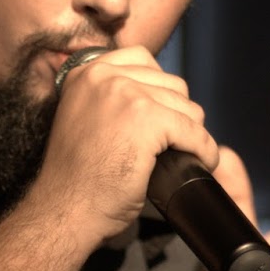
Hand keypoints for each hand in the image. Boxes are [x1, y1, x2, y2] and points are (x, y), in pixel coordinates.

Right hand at [34, 46, 220, 243]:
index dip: (159, 91)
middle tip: (170, 145)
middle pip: (171, 84)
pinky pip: (195, 132)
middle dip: (177, 115)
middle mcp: (104, 75)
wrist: (65, 210)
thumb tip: (157, 95)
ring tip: (181, 155)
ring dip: (191, 134)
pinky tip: (200, 163)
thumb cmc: (76, 178)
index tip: (160, 118)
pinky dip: (204, 150)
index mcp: (86, 73)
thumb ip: (108, 99)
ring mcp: (126, 94)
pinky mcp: (147, 119)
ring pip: (187, 107)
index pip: (144, 61)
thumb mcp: (84, 119)